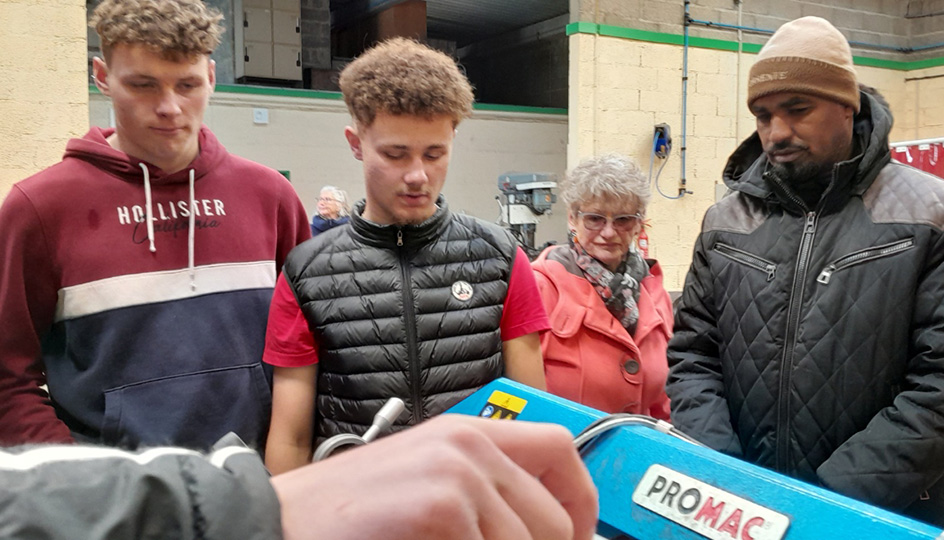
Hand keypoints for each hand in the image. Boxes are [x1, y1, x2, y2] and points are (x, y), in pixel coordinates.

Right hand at [270, 414, 597, 539]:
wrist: (276, 523)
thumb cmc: (346, 514)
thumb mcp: (424, 484)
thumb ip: (481, 496)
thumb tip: (545, 528)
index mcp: (466, 432)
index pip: (560, 450)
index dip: (581, 502)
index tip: (578, 537)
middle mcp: (468, 445)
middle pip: (555, 519)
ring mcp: (456, 476)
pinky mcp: (438, 508)